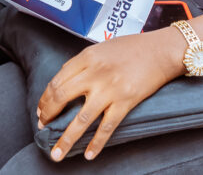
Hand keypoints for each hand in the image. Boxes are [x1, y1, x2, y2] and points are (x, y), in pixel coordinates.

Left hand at [37, 28, 184, 161]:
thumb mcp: (102, 48)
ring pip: (81, 120)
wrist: (161, 50)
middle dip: (48, 115)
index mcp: (87, 57)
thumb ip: (82, 62)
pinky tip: (89, 154)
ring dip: (66, 140)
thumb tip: (64, 80)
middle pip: (61, 98)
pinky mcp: (125, 102)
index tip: (41, 110)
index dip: (45, 99)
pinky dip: (97, 143)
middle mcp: (95, 74)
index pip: (56, 81)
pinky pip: (107, 127)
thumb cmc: (133, 47)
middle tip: (44, 127)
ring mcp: (110, 89)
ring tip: (56, 154)